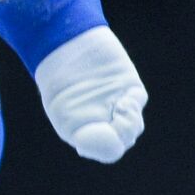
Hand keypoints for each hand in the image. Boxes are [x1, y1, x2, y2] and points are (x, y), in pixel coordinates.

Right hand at [35, 26, 147, 163]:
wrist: (62, 44)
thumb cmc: (56, 75)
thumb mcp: (63, 109)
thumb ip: (87, 132)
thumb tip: (114, 146)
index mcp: (80, 130)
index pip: (107, 150)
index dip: (110, 146)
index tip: (107, 133)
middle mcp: (98, 120)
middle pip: (124, 141)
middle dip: (124, 132)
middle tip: (117, 114)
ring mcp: (114, 104)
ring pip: (134, 125)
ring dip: (131, 119)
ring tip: (122, 105)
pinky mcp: (126, 87)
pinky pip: (138, 103)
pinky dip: (134, 103)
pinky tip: (126, 97)